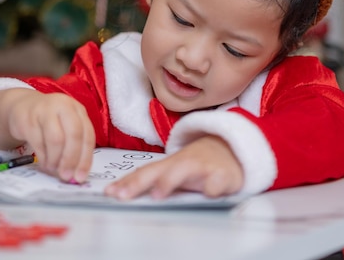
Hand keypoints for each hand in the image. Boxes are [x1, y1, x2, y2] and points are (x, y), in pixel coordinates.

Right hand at [5, 89, 94, 182]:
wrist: (23, 107)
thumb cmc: (49, 121)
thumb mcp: (66, 126)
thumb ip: (74, 146)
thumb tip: (76, 175)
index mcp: (78, 109)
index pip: (88, 135)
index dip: (85, 158)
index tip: (80, 177)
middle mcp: (64, 106)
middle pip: (74, 134)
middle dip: (71, 159)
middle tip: (66, 176)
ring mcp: (46, 110)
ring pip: (56, 139)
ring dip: (55, 160)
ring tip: (53, 169)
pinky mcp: (29, 118)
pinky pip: (39, 142)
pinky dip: (43, 157)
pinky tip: (44, 163)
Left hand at [104, 135, 243, 199]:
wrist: (232, 147)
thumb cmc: (200, 162)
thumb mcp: (177, 170)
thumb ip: (156, 179)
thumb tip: (124, 191)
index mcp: (170, 164)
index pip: (145, 172)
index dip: (128, 182)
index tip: (110, 193)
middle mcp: (183, 163)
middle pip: (159, 170)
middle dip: (140, 182)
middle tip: (124, 195)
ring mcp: (203, 167)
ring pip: (185, 170)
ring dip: (170, 181)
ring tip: (157, 194)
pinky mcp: (223, 174)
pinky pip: (218, 180)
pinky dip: (213, 186)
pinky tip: (208, 193)